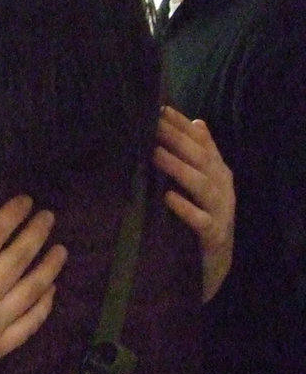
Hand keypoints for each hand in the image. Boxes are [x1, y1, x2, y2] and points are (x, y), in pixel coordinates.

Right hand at [0, 196, 64, 373]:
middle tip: (48, 217)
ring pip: (30, 292)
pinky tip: (51, 290)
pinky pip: (29, 325)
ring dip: (49, 268)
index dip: (10, 217)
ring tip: (60, 250)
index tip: (25, 202)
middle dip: (35, 234)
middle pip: (17, 260)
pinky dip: (44, 306)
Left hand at [152, 105, 233, 301]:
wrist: (212, 265)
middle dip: (177, 140)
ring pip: (202, 185)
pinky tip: (168, 197)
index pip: (201, 141)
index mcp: (217, 171)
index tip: (159, 108)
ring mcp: (221, 212)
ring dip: (179, 169)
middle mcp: (222, 187)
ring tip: (155, 155)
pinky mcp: (214, 237)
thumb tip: (196, 120)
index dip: (182, 124)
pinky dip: (185, 208)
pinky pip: (201, 220)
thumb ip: (195, 156)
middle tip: (151, 125)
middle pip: (202, 158)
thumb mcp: (197, 185)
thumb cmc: (199, 219)